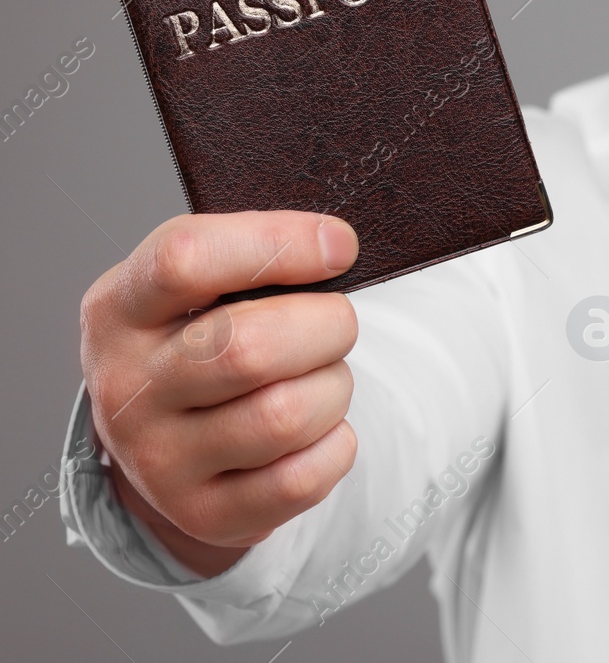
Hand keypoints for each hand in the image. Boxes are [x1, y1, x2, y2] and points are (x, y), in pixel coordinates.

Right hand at [79, 211, 361, 576]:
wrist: (166, 440)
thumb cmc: (202, 338)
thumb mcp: (199, 285)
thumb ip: (253, 254)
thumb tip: (334, 247)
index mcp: (118, 309)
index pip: (185, 260)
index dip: (281, 245)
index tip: (340, 247)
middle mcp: (126, 388)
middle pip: (248, 348)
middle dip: (326, 327)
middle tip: (335, 324)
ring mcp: (158, 461)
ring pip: (286, 416)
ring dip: (334, 387)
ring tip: (322, 377)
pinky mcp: (203, 514)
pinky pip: (303, 478)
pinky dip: (335, 445)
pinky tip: (318, 430)